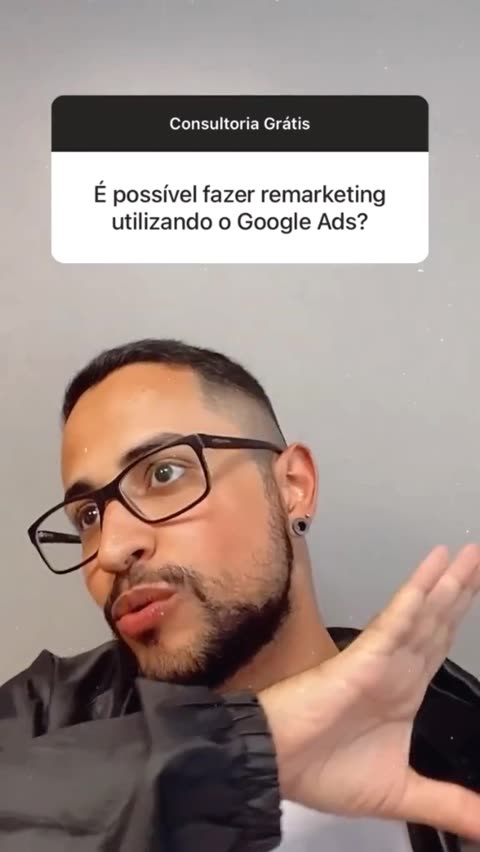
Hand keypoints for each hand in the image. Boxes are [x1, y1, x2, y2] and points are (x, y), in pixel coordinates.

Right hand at [259, 543, 479, 839]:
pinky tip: (429, 581)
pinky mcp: (360, 660)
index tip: (475, 587)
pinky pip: (392, 629)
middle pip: (437, 622)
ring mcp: (380, 662)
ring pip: (420, 618)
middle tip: (476, 555)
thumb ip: (450, 803)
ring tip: (465, 556)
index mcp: (405, 693)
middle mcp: (396, 671)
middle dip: (460, 590)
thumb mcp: (403, 795)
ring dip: (443, 586)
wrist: (276, 767)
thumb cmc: (324, 773)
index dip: (460, 615)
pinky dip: (411, 604)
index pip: (440, 646)